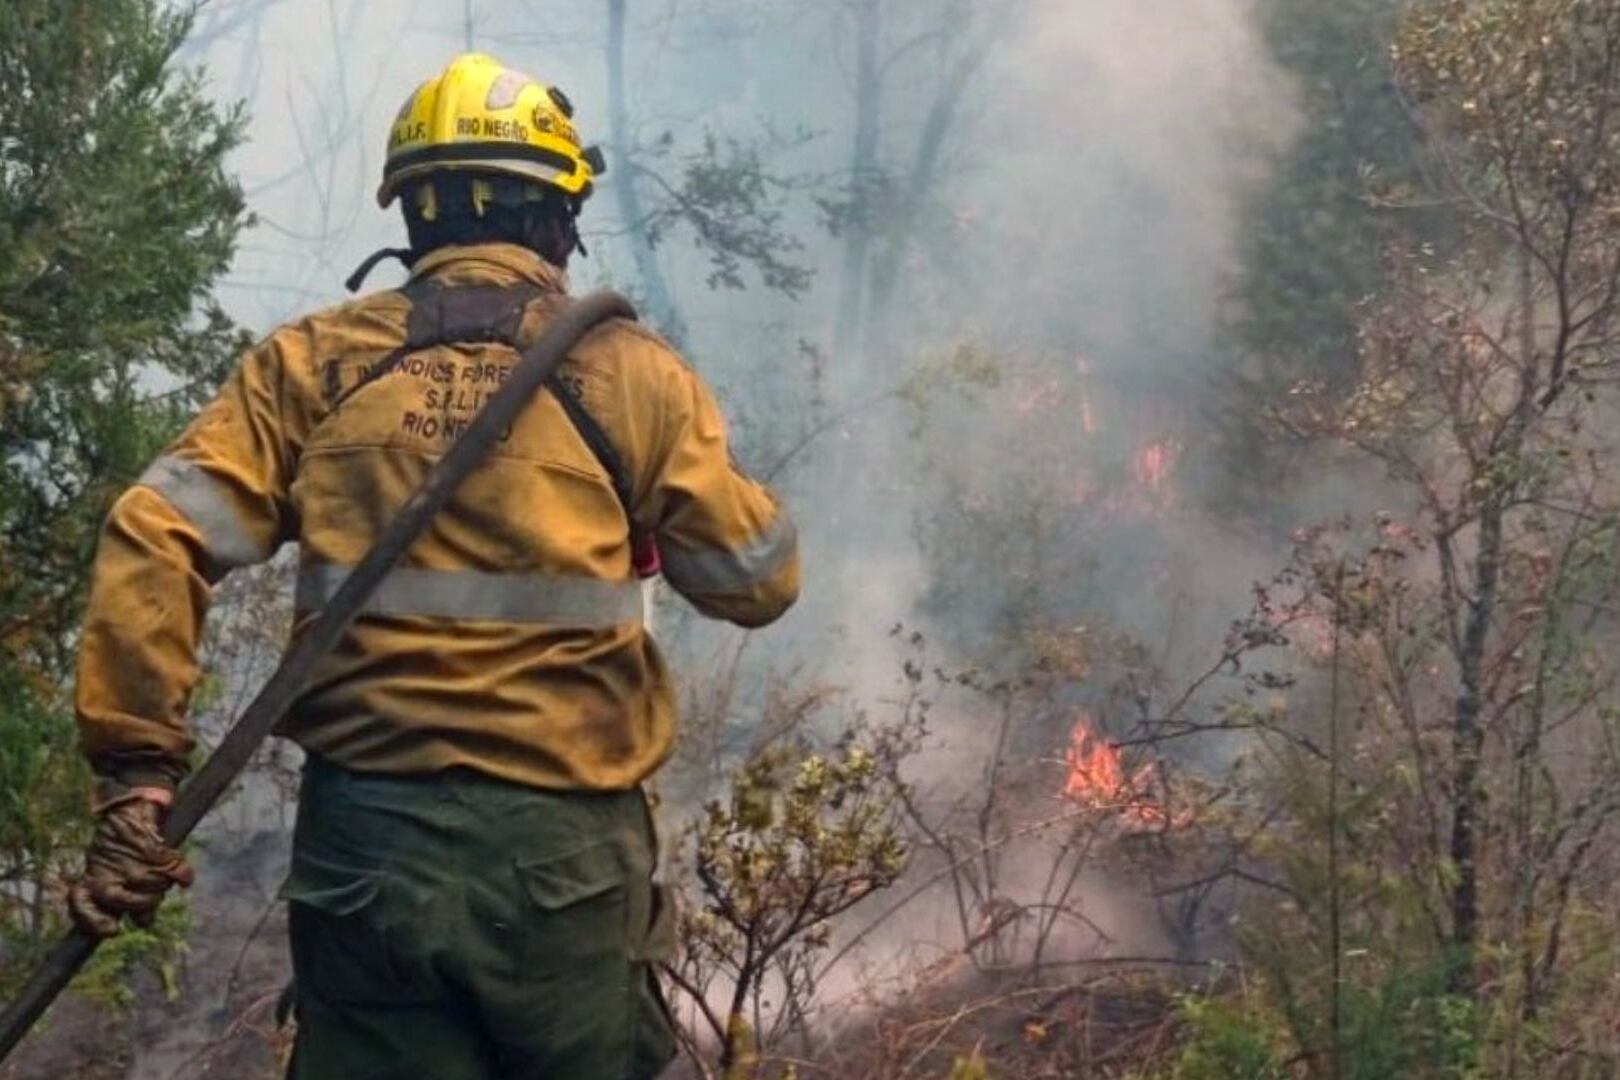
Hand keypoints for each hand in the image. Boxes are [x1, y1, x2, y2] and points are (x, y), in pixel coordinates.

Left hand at [68, 787, 193, 937]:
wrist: (130, 807)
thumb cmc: (118, 844)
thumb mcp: (109, 871)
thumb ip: (121, 898)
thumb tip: (145, 923)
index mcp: (91, 877)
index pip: (82, 906)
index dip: (96, 922)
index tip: (114, 930)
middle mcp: (107, 871)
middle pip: (127, 902)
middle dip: (143, 903)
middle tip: (151, 897)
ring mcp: (129, 861)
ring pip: (153, 888)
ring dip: (163, 885)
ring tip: (163, 876)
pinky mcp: (151, 849)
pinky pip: (175, 871)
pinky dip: (183, 875)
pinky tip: (185, 877)